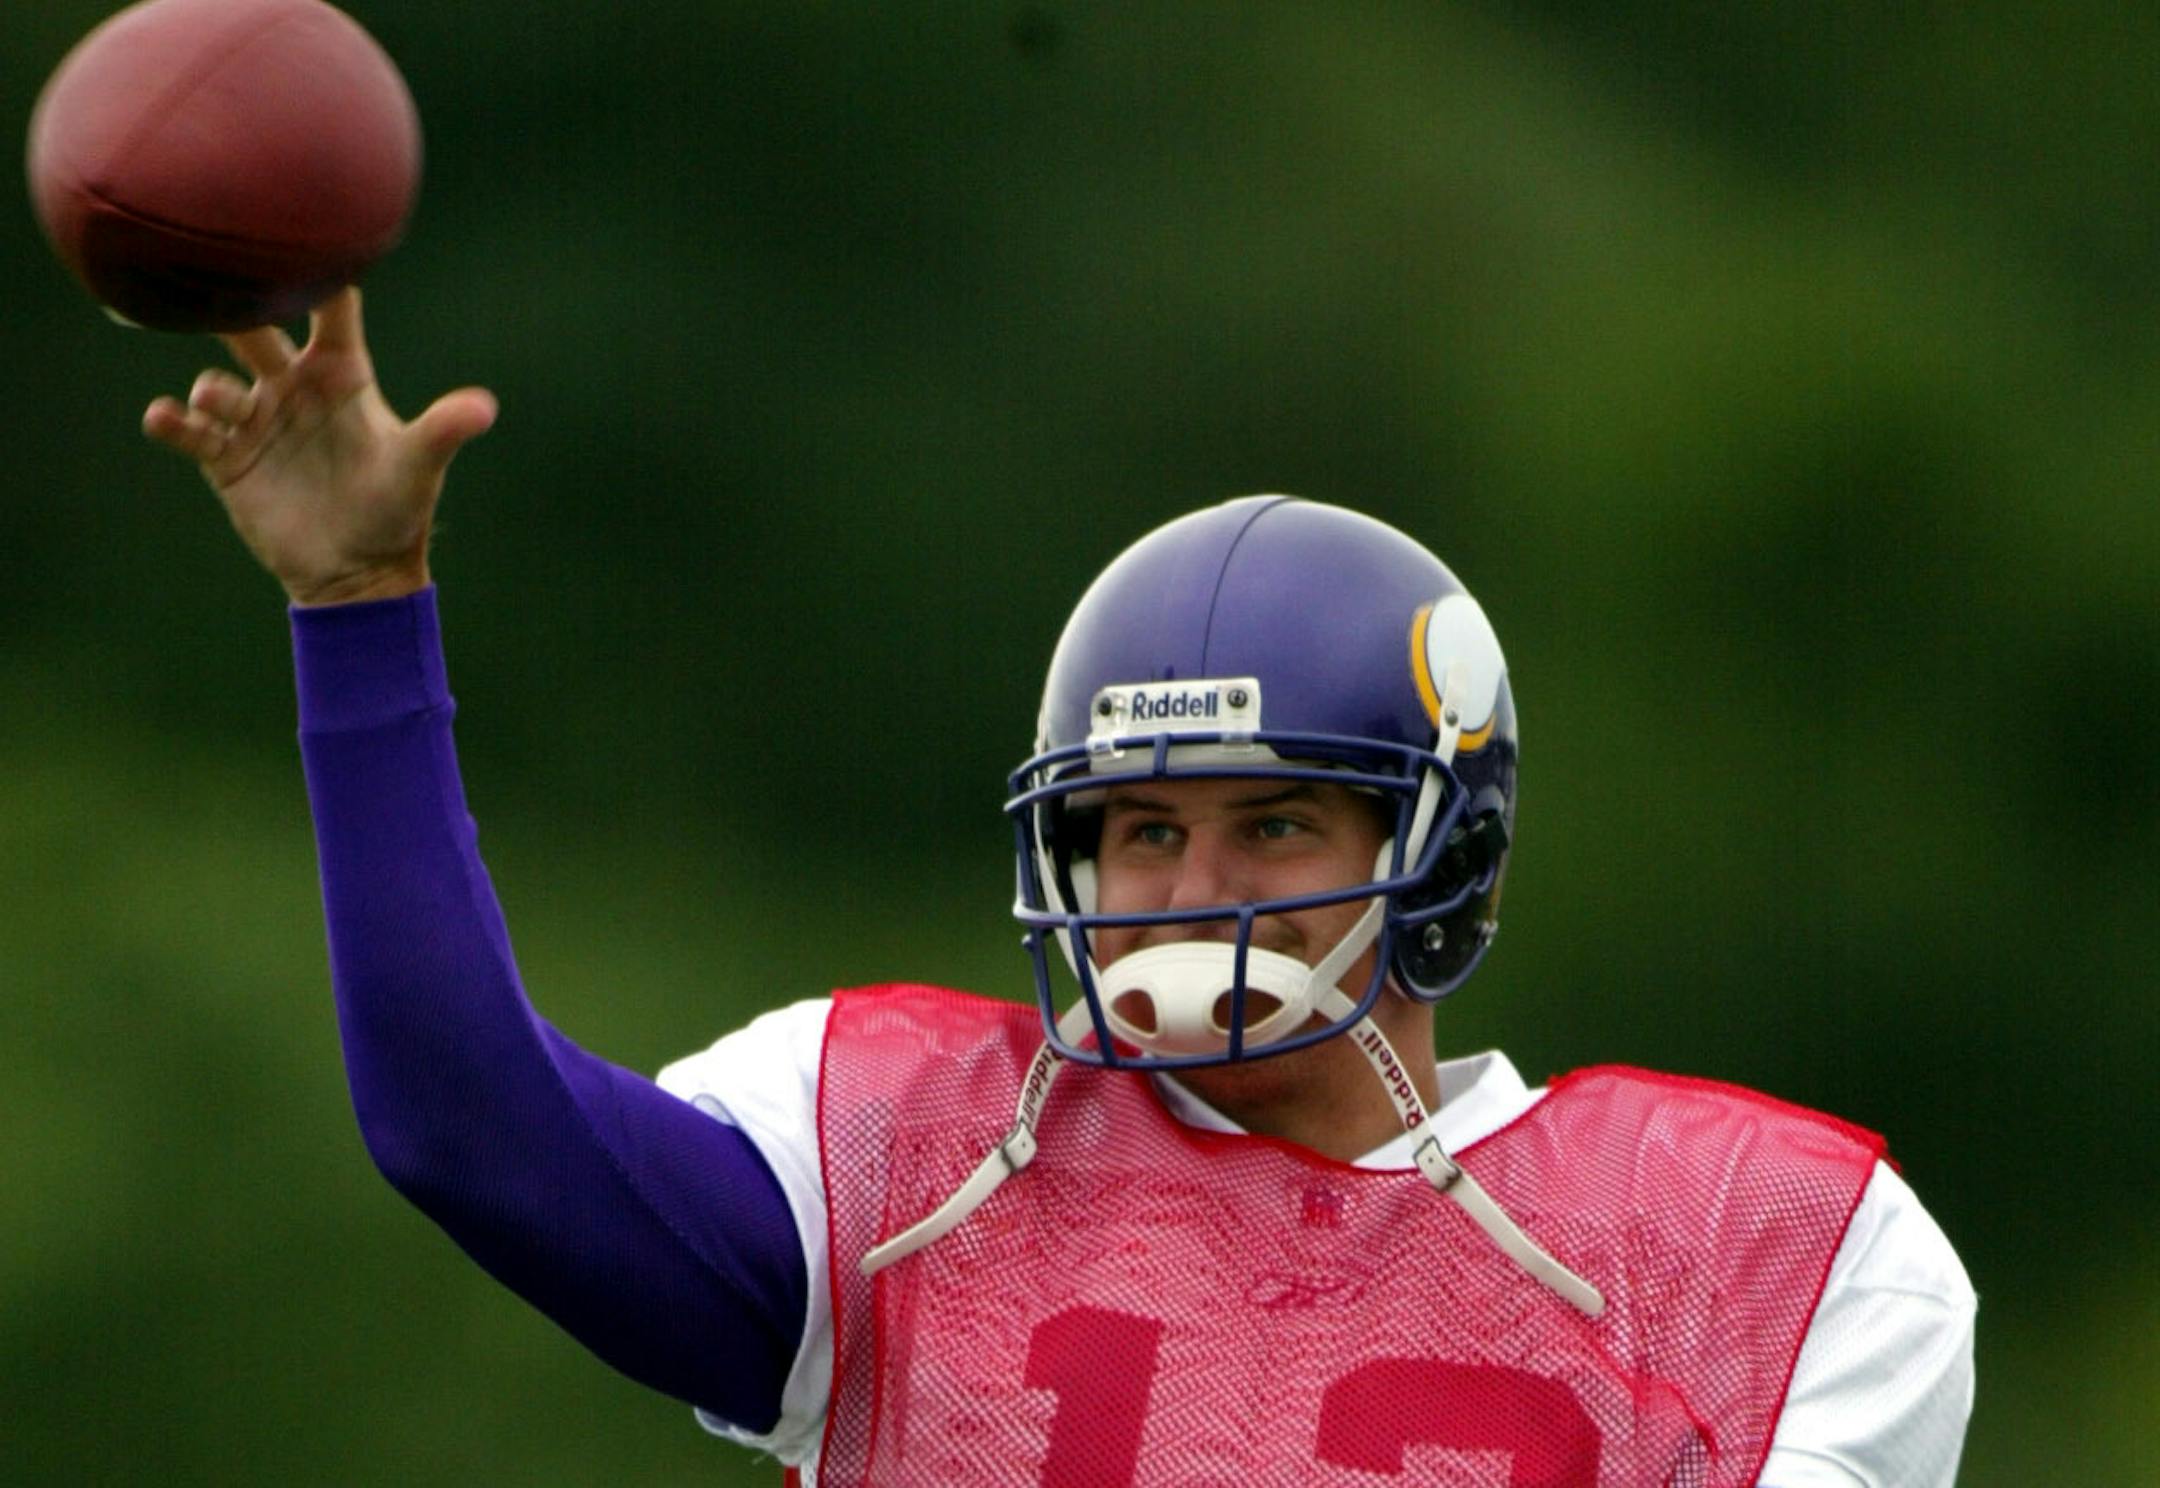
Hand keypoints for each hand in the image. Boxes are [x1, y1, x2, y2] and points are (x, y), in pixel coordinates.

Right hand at [143, 288, 497, 606]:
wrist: (359, 572)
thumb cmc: (396, 511)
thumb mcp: (419, 468)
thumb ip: (444, 431)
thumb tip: (484, 409)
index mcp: (343, 374)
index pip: (331, 311)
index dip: (317, 275)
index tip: (297, 239)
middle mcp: (295, 386)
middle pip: (257, 332)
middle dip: (237, 313)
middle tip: (215, 295)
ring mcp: (257, 419)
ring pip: (217, 381)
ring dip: (211, 387)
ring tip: (218, 402)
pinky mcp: (227, 458)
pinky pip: (188, 429)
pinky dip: (171, 421)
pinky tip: (167, 419)